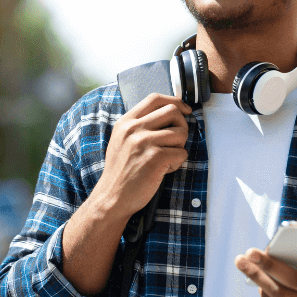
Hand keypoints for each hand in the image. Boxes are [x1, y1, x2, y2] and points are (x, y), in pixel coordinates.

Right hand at [93, 93, 190, 218]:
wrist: (111, 197)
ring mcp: (144, 142)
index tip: (185, 110)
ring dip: (180, 146)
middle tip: (177, 140)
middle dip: (182, 125)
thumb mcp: (121, 140)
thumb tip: (169, 113)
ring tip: (167, 158)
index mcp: (126, 122)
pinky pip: (181, 153)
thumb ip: (139, 125)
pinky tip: (164, 170)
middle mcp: (134, 128)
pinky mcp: (155, 158)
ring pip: (181, 132)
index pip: (155, 99)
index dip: (175, 101)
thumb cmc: (120, 171)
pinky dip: (178, 163)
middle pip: (173, 111)